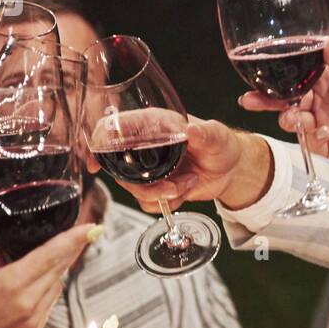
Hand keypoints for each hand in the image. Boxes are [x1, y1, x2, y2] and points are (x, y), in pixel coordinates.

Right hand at [0, 222, 101, 327]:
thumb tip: (10, 253)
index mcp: (10, 286)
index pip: (51, 255)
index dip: (74, 239)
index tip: (92, 227)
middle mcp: (28, 304)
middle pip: (59, 269)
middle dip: (69, 250)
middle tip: (78, 234)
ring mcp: (33, 322)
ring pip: (55, 286)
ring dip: (54, 271)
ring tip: (42, 260)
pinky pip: (48, 304)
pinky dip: (44, 290)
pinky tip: (29, 286)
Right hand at [109, 117, 272, 213]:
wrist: (231, 169)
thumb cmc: (222, 144)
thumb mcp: (218, 136)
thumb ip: (206, 134)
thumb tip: (192, 130)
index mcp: (153, 124)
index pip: (115, 127)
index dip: (100, 142)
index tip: (97, 161)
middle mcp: (145, 146)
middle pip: (119, 167)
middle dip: (142, 184)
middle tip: (172, 187)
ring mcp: (149, 169)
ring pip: (134, 189)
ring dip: (160, 194)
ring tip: (186, 185)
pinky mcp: (156, 187)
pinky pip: (148, 203)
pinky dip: (167, 203)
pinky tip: (185, 190)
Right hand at [237, 32, 328, 173]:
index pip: (296, 74)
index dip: (276, 74)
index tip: (258, 74)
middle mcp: (323, 99)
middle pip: (287, 98)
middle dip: (268, 99)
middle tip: (249, 100)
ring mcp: (325, 122)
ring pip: (294, 120)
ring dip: (289, 118)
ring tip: (295, 119)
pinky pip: (311, 142)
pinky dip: (312, 137)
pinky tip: (324, 132)